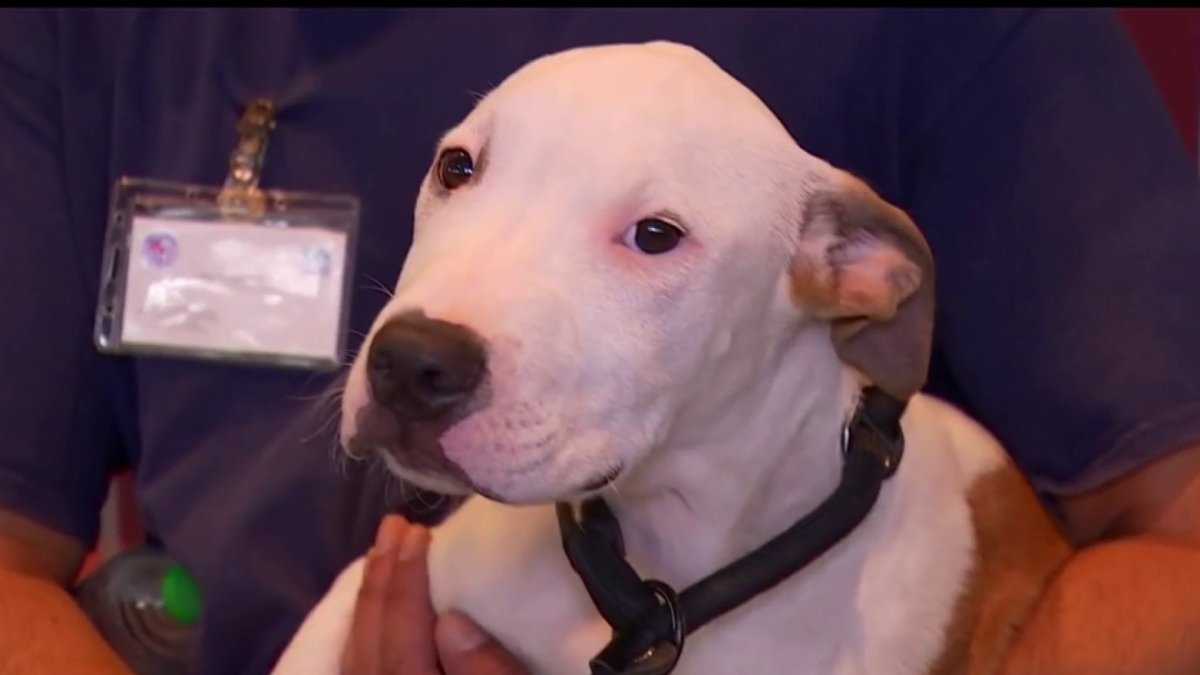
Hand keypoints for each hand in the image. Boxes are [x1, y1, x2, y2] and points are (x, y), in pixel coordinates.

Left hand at [340, 514, 528, 674]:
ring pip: (357, 650)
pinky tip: (372, 606)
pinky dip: (361, 627)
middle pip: (372, 635)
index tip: (417, 532)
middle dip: (382, 574)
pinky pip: (355, 664)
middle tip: (393, 524)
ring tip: (381, 552)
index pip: (404, 630)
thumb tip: (452, 621)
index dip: (407, 579)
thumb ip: (486, 671)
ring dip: (368, 597)